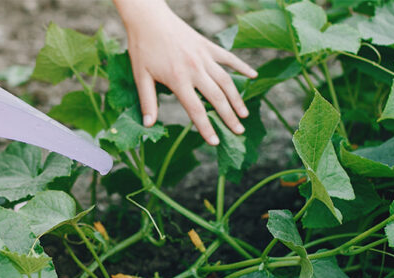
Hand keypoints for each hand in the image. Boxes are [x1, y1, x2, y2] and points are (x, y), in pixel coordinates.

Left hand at [113, 0, 257, 145]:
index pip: (196, 110)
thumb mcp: (140, 76)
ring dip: (237, 99)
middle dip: (229, 117)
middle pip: (217, 98)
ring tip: (244, 114)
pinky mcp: (208, 46)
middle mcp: (195, 69)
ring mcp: (204, 57)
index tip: (215, 142)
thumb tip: (149, 124)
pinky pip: (228, 58)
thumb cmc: (142, 48)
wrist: (149, 18)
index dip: (206, 128)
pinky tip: (253, 76)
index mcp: (178, 79)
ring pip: (226, 81)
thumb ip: (147, 101)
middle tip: (239, 132)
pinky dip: (242, 67)